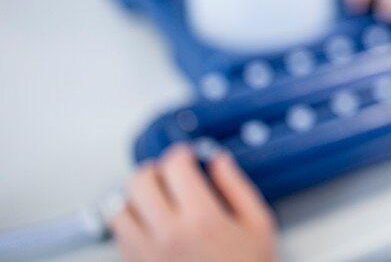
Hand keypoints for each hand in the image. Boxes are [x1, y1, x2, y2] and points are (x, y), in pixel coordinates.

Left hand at [111, 143, 277, 261]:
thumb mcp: (258, 225)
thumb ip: (236, 187)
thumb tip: (219, 162)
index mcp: (201, 219)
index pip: (174, 166)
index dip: (181, 153)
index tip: (187, 155)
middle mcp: (167, 236)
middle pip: (138, 182)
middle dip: (154, 170)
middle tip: (168, 172)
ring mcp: (147, 257)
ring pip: (119, 210)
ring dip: (135, 198)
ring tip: (155, 200)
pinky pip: (120, 238)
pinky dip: (130, 225)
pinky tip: (151, 226)